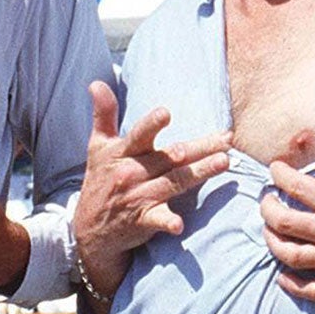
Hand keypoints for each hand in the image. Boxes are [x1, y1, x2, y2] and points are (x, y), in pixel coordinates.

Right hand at [73, 82, 232, 295]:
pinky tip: (179, 224)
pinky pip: (157, 220)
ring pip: (174, 182)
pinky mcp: (142, 221)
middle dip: (198, 148)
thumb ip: (103, 114)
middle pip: (170, 158)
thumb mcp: (98, 147)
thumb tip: (97, 83)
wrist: (89, 230)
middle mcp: (130, 173)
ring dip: (199, 173)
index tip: (166, 113)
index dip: (151, 124)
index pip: (139, 135)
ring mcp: (137, 197)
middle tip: (225, 140)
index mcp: (122, 153)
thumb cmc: (100, 181)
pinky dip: (168, 221)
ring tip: (224, 162)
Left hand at [262, 114, 314, 301]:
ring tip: (269, 232)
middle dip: (267, 209)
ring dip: (273, 243)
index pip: (296, 187)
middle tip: (266, 200)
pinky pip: (314, 290)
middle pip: (283, 223)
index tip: (275, 169)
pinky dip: (294, 286)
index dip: (279, 174)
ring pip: (291, 256)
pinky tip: (283, 276)